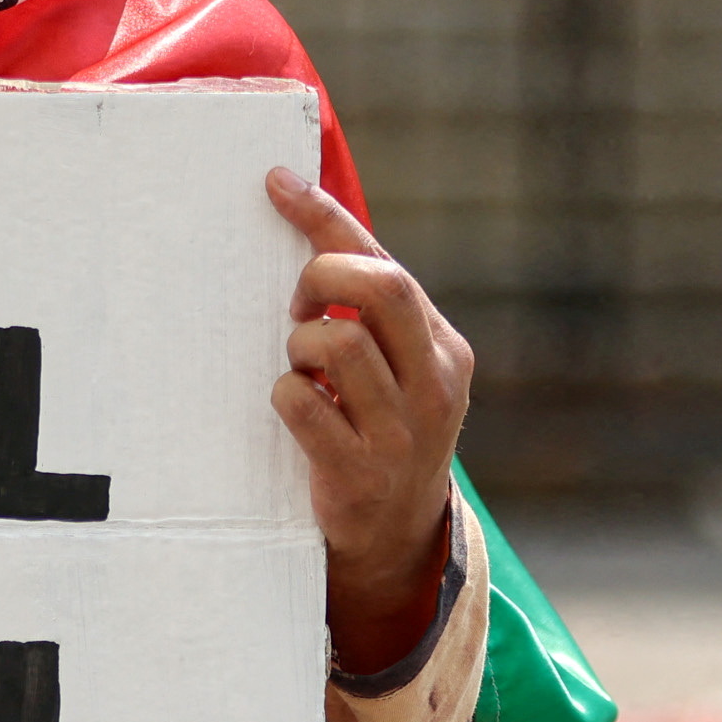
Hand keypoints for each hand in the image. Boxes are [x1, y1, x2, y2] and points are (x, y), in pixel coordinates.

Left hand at [265, 170, 470, 671]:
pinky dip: (285, 396)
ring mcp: (402, 434)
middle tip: (298, 309)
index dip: (326, 219)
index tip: (276, 182)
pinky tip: (296, 411)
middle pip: (380, 289)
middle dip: (320, 280)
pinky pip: (303, 405)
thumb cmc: (379, 429)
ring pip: (337, 344)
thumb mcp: (393, 369)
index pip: (384, 263)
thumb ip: (366, 310)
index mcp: (444, 350)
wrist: (395, 538)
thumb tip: (301, 209)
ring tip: (302, 371)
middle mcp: (435, 387)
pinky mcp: (361, 474)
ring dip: (299, 347)